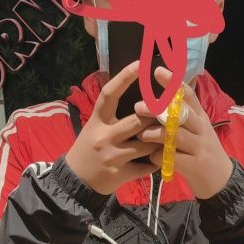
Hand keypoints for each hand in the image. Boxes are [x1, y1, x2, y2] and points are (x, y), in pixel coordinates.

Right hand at [65, 60, 160, 193]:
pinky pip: (146, 166)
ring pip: (146, 144)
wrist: (76, 180)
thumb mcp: (94, 126)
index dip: (124, 77)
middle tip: (168, 113)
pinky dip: (156, 160)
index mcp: (97, 120)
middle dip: (154, 117)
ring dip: (160, 140)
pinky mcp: (120, 174)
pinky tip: (161, 156)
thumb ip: (112, 113)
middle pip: (137, 121)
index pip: (110, 94)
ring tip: (168, 136)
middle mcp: (104, 136)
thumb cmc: (88, 148)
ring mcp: (112, 156)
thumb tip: (137, 92)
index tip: (140, 64)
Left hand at [135, 66, 233, 198]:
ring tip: (141, 135)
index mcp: (200, 118)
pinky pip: (175, 158)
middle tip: (138, 106)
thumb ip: (183, 116)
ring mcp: (200, 147)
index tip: (157, 71)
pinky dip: (160, 156)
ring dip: (156, 133)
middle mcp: (201, 129)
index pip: (188, 95)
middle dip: (158, 109)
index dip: (173, 83)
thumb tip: (160, 98)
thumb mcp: (198, 131)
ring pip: (177, 135)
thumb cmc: (203, 152)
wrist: (222, 181)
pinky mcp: (196, 165)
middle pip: (181, 114)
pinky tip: (152, 157)